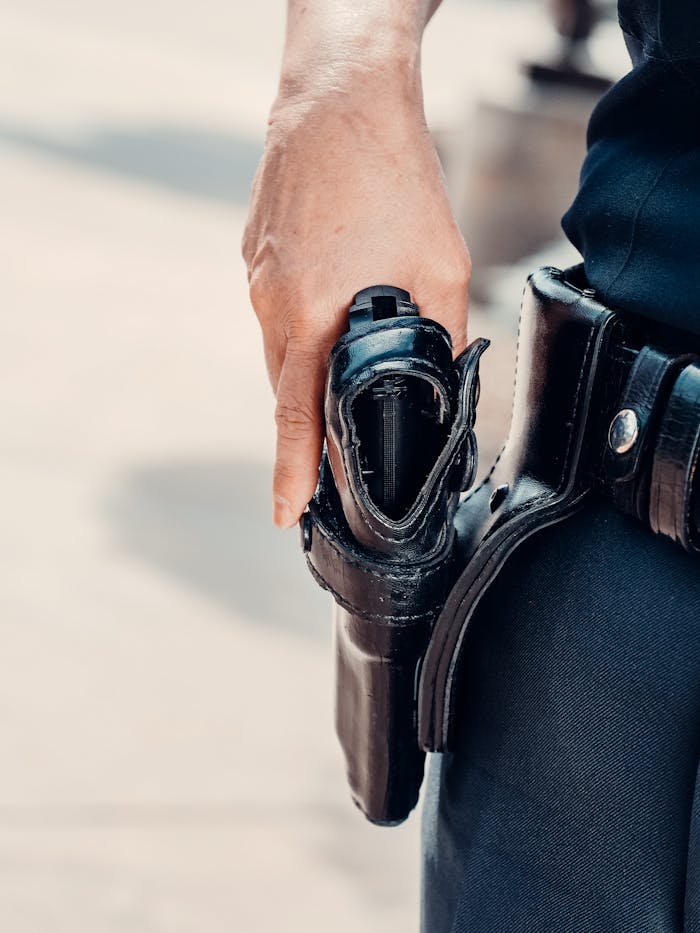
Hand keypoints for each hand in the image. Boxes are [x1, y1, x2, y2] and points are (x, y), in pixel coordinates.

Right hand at [242, 82, 470, 527]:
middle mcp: (273, 307)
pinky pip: (275, 314)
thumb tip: (448, 376)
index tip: (286, 515)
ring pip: (279, 354)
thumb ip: (443, 332)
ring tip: (334, 384)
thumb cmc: (392, 177)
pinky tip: (330, 312)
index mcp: (313, 319)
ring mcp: (257, 280)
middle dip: (303, 434)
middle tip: (324, 467)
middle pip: (284, 394)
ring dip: (304, 380)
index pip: (294, 419)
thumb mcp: (442, 266)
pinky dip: (299, 332)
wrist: (338, 99)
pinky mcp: (255, 256)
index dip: (291, 474)